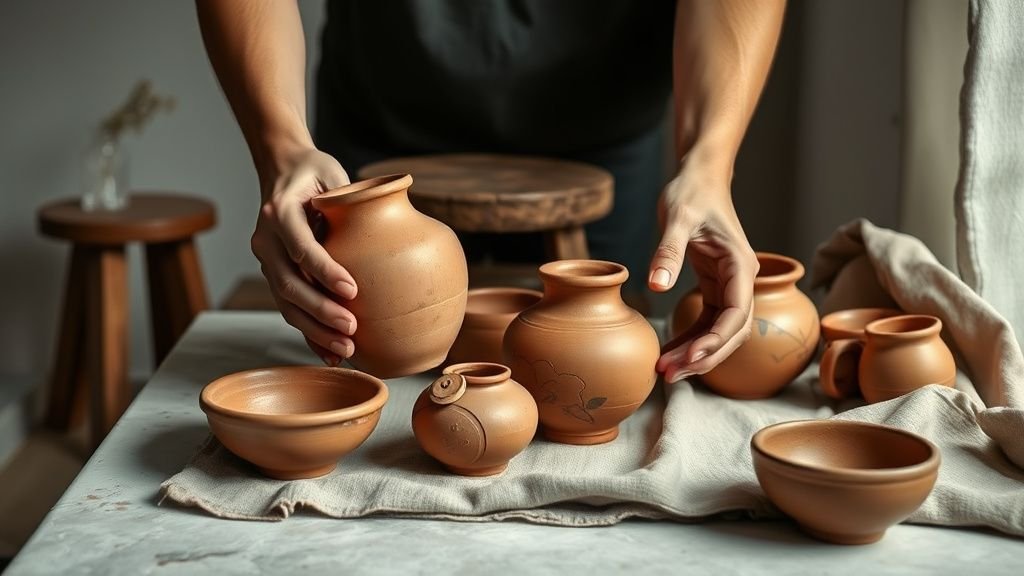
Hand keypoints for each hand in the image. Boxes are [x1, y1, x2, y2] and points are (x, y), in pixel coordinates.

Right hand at [251, 146, 358, 365]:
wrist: (283, 170)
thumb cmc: (316, 173)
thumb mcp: (333, 174)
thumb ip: (351, 198)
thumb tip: (389, 221)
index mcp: (280, 211)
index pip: (301, 246)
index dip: (325, 271)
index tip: (353, 290)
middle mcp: (266, 239)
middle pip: (288, 283)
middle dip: (321, 310)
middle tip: (352, 329)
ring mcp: (266, 260)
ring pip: (286, 303)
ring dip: (315, 329)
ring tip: (346, 348)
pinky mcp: (275, 275)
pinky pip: (289, 309)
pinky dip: (308, 333)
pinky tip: (330, 353)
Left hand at [647, 160, 758, 382]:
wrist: (699, 177)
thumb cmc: (692, 193)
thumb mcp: (676, 217)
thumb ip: (668, 251)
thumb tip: (656, 286)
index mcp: (740, 265)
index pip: (738, 313)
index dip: (717, 341)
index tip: (691, 358)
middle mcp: (740, 280)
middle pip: (732, 332)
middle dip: (704, 356)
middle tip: (670, 374)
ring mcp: (729, 285)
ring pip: (720, 332)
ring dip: (696, 354)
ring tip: (665, 371)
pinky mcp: (714, 286)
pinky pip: (706, 322)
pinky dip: (690, 339)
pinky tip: (668, 352)